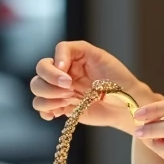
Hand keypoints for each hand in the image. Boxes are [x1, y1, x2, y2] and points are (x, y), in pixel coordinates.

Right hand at [30, 40, 158, 129]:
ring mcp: (60, 90)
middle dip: (50, 84)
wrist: (126, 103)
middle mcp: (63, 73)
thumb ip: (81, 51)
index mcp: (71, 59)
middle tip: (69, 91)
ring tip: (68, 101)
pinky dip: (45, 111)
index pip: (50, 59)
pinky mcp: (61, 107)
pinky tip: (57, 113)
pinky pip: (42, 108)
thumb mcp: (102, 57)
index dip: (54, 70)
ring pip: (37, 90)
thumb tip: (60, 64)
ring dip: (48, 98)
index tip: (68, 80)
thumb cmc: (118, 79)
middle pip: (39, 73)